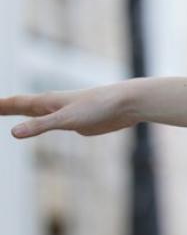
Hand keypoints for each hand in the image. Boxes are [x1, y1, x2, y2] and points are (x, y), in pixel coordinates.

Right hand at [3, 84, 135, 139]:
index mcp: (47, 101)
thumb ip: (40, 126)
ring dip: (21, 111)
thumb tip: (13, 132)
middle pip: (23, 105)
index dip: (0, 105)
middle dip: (5, 106)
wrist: (127, 104)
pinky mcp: (76, 121)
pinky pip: (51, 121)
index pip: (16, 103)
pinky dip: (39, 121)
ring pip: (36, 111)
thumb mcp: (66, 120)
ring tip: (9, 110)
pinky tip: (41, 122)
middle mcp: (53, 104)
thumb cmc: (98, 107)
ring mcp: (64, 112)